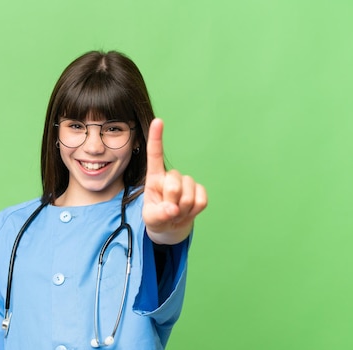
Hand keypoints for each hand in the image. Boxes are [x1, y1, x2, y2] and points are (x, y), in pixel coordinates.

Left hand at [142, 118, 207, 244]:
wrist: (171, 226)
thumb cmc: (157, 218)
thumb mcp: (151, 219)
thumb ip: (158, 215)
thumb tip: (172, 210)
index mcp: (154, 178)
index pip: (155, 155)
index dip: (156, 138)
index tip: (158, 121)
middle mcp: (171, 176)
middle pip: (174, 185)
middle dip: (171, 203)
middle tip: (168, 211)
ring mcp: (187, 182)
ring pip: (188, 195)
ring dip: (183, 209)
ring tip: (176, 212)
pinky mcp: (200, 190)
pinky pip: (201, 201)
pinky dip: (194, 211)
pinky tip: (188, 212)